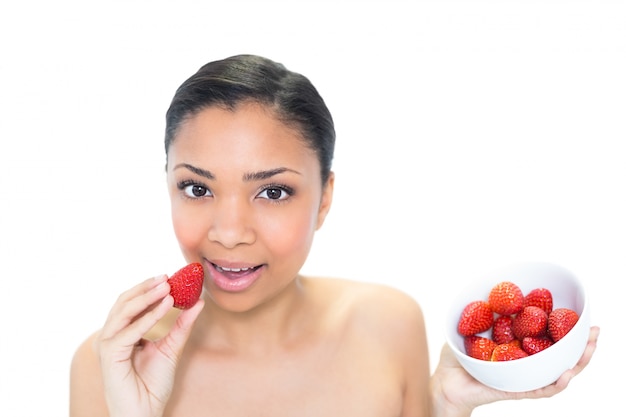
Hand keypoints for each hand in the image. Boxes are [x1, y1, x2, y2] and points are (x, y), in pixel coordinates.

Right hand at [96, 274, 203, 416]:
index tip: (169, 277)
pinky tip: (165, 307)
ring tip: (168, 288)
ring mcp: (108, 345)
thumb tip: (198, 302)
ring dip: (147, 297)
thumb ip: (182, 326)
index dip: (148, 288)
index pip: (131, 302)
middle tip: (167, 278)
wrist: (145, 413)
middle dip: (146, 288)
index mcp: (121, 332)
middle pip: (124, 302)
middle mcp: (111, 336)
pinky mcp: (110, 356)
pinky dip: (148, 317)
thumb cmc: (153, 384)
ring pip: (124, 311)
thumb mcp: (172, 348)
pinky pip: (129, 331)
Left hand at [430, 326, 599, 415]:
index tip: (583, 317)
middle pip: (561, 356)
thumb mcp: (467, 329)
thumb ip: (477, 312)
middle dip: (582, 345)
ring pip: (558, 374)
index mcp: (518, 348)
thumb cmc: (456, 358)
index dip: (566, 329)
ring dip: (577, 363)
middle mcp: (526, 363)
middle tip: (596, 332)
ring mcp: (524, 378)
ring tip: (589, 350)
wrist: (445, 382)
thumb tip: (486, 290)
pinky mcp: (517, 391)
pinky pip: (541, 390)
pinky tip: (566, 374)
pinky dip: (555, 383)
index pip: (547, 338)